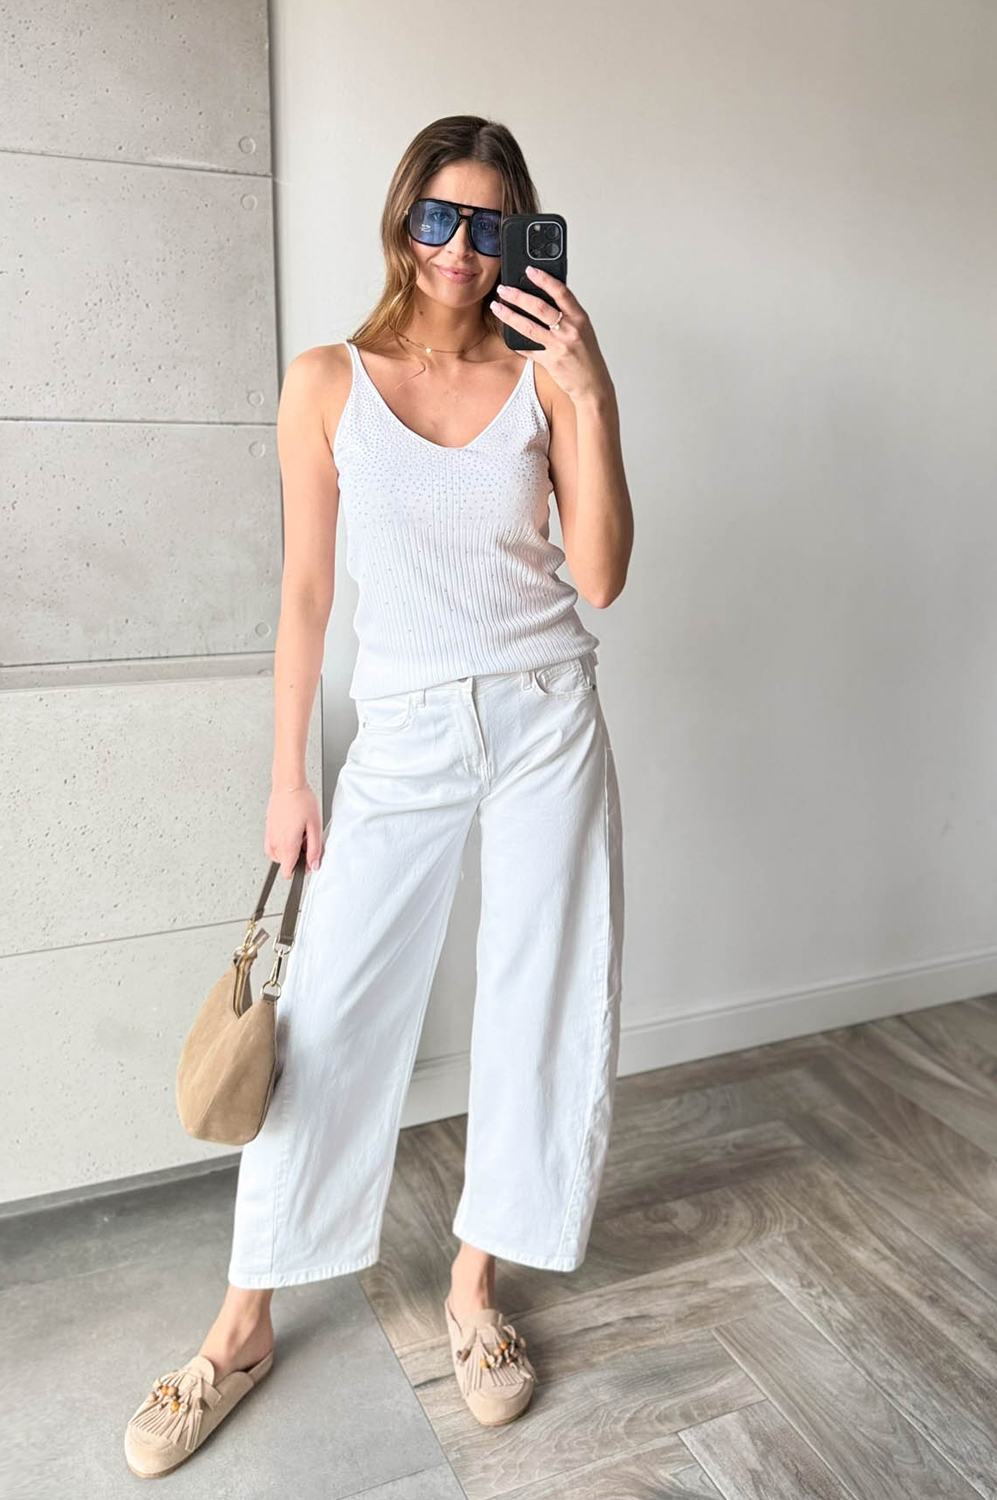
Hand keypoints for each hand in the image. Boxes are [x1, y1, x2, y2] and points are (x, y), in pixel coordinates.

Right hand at [265, 782, 322, 875]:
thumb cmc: (301, 801)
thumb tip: (314, 865)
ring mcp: (269, 836)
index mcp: (287, 844)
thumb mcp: (315, 826)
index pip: (286, 872)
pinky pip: (272, 845)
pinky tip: (291, 830)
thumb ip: (315, 849)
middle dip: (296, 857)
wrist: (288, 785)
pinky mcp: (267, 829)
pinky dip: (281, 843)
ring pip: (277, 855)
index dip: (299, 871)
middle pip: (284, 863)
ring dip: (288, 850)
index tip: (306, 864)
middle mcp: (275, 842)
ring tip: (298, 834)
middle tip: (306, 840)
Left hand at [489, 265, 611, 402]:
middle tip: (503, 289)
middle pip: (540, 308)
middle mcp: (570, 330)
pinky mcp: (550, 362)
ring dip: (509, 315)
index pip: (561, 292)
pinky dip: (516, 342)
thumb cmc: (587, 355)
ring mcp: (559, 347)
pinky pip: (528, 349)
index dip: (544, 279)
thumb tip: (545, 296)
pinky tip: (506, 333)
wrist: (593, 384)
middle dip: (518, 296)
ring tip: (497, 307)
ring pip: (529, 327)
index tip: (529, 270)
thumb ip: (568, 314)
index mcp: (580, 318)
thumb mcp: (583, 329)